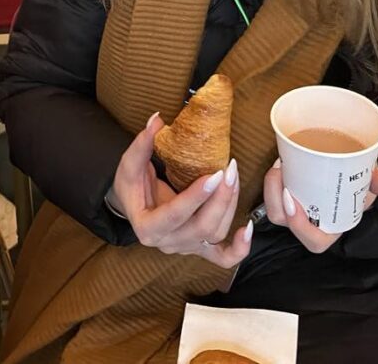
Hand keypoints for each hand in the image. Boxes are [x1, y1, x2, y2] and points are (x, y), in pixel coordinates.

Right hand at [108, 112, 252, 268]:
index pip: (173, 215)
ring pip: (215, 234)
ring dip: (229, 207)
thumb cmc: (130, 185)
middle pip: (201, 228)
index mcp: (146, 228)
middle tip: (230, 170)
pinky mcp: (200, 248)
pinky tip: (248, 228)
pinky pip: (223, 258)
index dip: (195, 197)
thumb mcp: (129, 165)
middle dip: (220, 199)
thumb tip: (156, 120)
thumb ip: (142, 145)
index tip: (214, 175)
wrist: (132, 205)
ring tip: (234, 178)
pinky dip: (239, 248)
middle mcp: (167, 243)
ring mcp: (186, 248)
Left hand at [263, 159, 377, 252]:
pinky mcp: (282, 191)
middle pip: (281, 219)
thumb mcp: (368, 181)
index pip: (312, 241)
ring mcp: (293, 207)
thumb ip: (376, 182)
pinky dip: (272, 178)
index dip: (300, 226)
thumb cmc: (356, 182)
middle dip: (274, 197)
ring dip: (270, 186)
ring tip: (280, 164)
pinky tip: (281, 159)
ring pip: (272, 205)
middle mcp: (307, 221)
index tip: (293, 200)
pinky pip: (271, 191)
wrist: (346, 168)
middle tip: (280, 171)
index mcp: (328, 228)